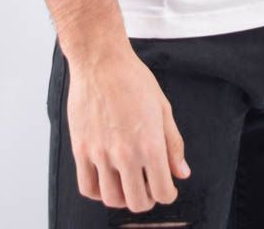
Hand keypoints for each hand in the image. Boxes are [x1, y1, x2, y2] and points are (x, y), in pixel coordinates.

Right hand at [65, 45, 189, 211]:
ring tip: (127, 183)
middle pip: (138, 202)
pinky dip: (98, 191)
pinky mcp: (81, 149)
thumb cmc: (133, 79)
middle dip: (148, 198)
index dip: (168, 193)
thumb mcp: (163, 108)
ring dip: (123, 197)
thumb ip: (173, 144)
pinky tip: (106, 179)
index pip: (163, 192)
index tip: (166, 187)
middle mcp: (125, 153)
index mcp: (150, 144)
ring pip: (112, 199)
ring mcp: (100, 153)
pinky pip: (87, 187)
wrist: (100, 60)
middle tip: (148, 186)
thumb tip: (182, 173)